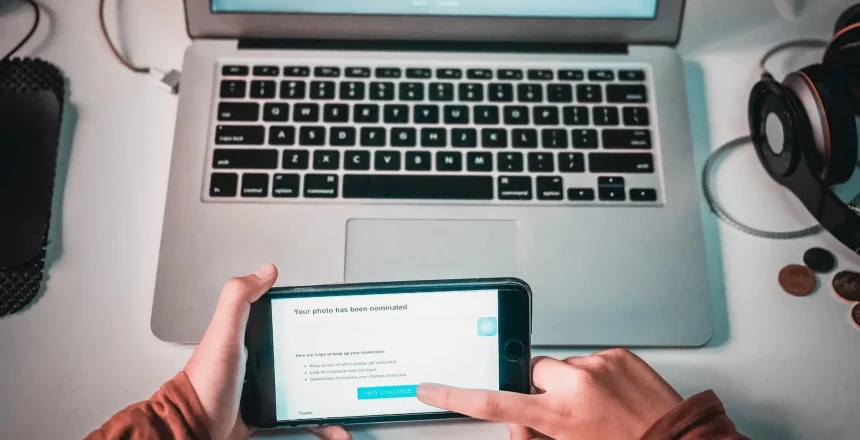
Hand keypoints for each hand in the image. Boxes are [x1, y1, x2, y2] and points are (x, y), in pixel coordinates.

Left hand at [184, 264, 350, 439]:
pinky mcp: (273, 410)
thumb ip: (238, 298)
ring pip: (312, 389)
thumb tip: (266, 271)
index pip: (293, 322)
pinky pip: (304, 416)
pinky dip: (321, 423)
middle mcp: (264, 359)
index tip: (338, 324)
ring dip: (333, 399)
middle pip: (309, 356)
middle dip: (334, 364)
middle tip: (352, 369)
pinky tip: (333, 428)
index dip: (316, 321)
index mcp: (254, 335)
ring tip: (349, 405)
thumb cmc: (206, 384)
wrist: (196, 428)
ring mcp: (270, 386)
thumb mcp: (223, 333)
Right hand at [416, 349, 681, 439]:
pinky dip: (593, 376)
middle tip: (563, 413)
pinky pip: (590, 360)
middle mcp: (576, 383)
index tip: (431, 389)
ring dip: (569, 383)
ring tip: (596, 407)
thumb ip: (533, 436)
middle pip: (531, 373)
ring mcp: (598, 364)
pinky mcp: (618, 354)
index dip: (455, 396)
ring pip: (561, 367)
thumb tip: (518, 421)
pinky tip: (610, 396)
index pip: (493, 404)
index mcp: (560, 416)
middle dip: (539, 390)